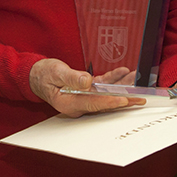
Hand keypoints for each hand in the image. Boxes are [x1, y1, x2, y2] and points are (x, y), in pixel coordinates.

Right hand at [28, 59, 143, 117]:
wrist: (36, 75)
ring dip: (122, 87)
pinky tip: (123, 72)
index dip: (110, 102)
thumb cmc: (43, 74)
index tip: (125, 100)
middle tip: (140, 97)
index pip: (94, 104)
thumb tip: (87, 81)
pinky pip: (102, 87)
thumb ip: (71, 77)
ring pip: (106, 94)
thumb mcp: (55, 72)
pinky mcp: (86, 91)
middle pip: (105, 103)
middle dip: (124, 98)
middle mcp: (79, 104)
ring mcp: (83, 98)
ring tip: (136, 80)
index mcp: (69, 103)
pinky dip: (113, 80)